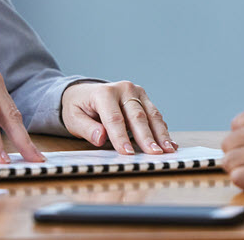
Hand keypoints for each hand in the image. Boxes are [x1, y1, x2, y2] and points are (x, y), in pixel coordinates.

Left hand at [61, 81, 175, 154]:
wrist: (84, 93)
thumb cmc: (78, 107)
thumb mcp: (73, 118)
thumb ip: (86, 128)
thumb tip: (101, 137)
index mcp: (104, 93)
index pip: (114, 118)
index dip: (121, 137)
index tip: (127, 153)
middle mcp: (123, 89)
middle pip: (137, 116)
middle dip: (147, 137)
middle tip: (154, 154)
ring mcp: (136, 92)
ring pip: (151, 115)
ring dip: (161, 134)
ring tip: (168, 149)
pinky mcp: (144, 99)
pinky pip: (155, 116)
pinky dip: (162, 130)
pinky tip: (170, 143)